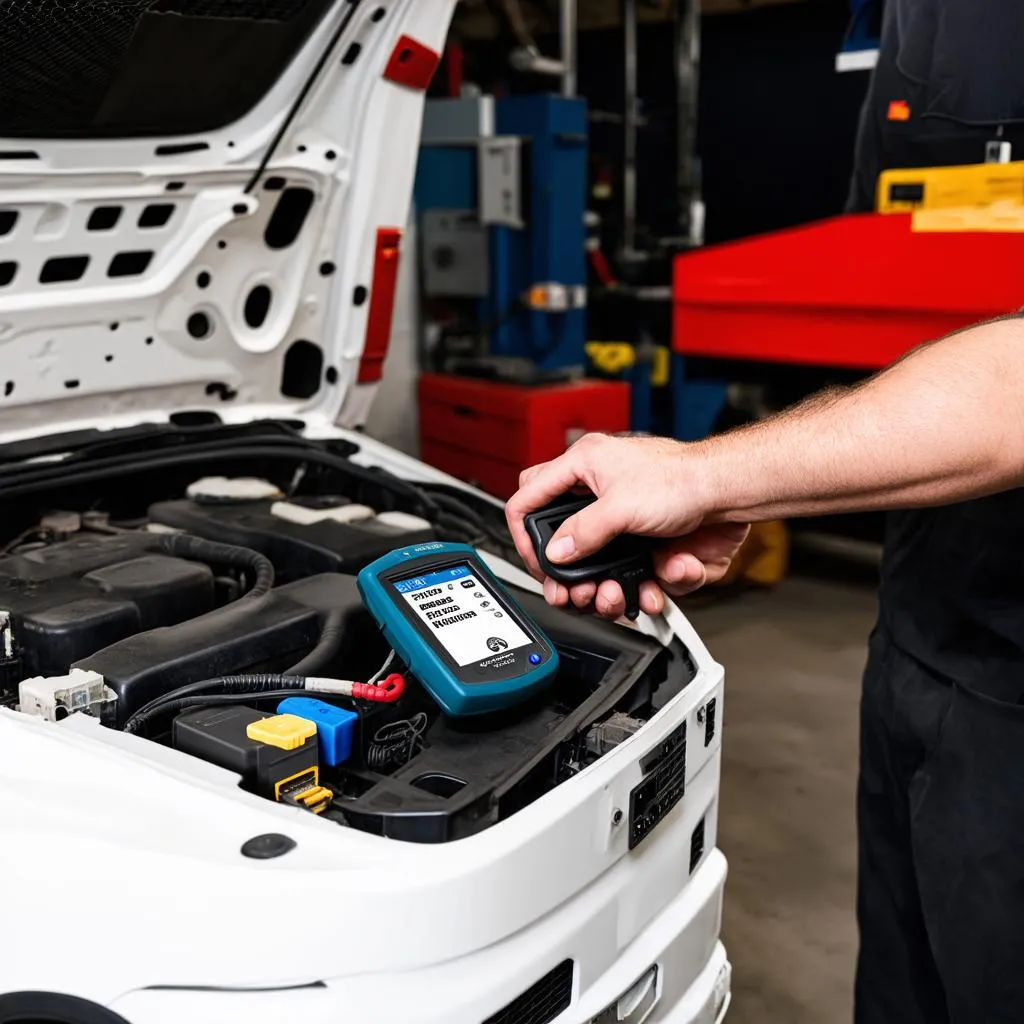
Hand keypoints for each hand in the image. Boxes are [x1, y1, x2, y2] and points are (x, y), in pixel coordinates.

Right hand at [505, 433, 749, 619]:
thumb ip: (581, 532)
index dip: (525, 533)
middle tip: (573, 593)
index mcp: (584, 468)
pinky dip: (645, 587)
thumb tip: (555, 553)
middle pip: (562, 541)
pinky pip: (632, 575)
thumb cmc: (684, 479)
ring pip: (596, 567)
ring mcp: (622, 523)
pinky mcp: (645, 544)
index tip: (537, 563)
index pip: (530, 498)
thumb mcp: (621, 505)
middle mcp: (600, 494)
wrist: (729, 493)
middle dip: (570, 575)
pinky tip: (657, 582)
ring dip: (605, 589)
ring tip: (615, 595)